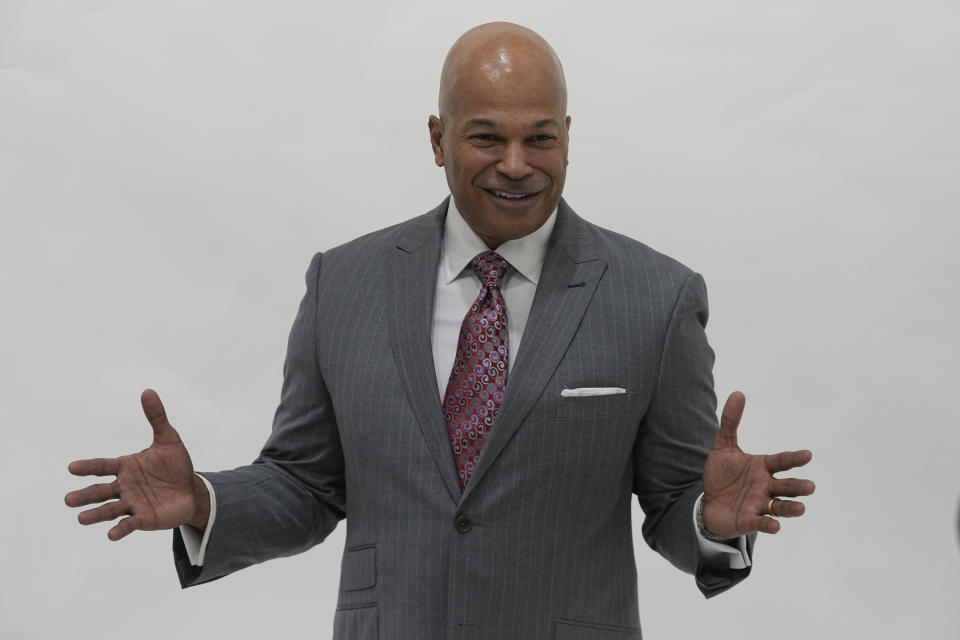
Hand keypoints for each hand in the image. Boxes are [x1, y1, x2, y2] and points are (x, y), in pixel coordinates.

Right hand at [64, 389, 208, 539]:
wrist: (191, 490)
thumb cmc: (175, 465)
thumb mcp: (168, 439)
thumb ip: (157, 418)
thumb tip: (148, 391)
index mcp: (126, 466)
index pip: (103, 466)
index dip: (88, 467)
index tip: (71, 467)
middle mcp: (124, 486)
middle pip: (100, 490)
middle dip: (85, 495)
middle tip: (68, 500)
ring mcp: (132, 503)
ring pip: (110, 509)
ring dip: (96, 514)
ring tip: (81, 518)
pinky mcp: (143, 518)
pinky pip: (129, 524)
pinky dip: (120, 529)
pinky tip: (111, 534)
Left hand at [701, 391, 814, 538]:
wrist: (708, 502)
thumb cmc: (722, 475)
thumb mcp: (723, 446)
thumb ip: (731, 422)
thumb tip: (738, 393)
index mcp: (762, 467)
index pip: (781, 461)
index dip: (794, 459)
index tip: (808, 455)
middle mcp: (766, 486)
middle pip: (785, 486)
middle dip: (797, 486)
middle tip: (810, 486)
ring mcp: (759, 504)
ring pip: (780, 507)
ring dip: (791, 508)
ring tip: (801, 508)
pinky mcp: (749, 520)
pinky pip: (762, 523)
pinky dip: (769, 525)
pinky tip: (776, 526)